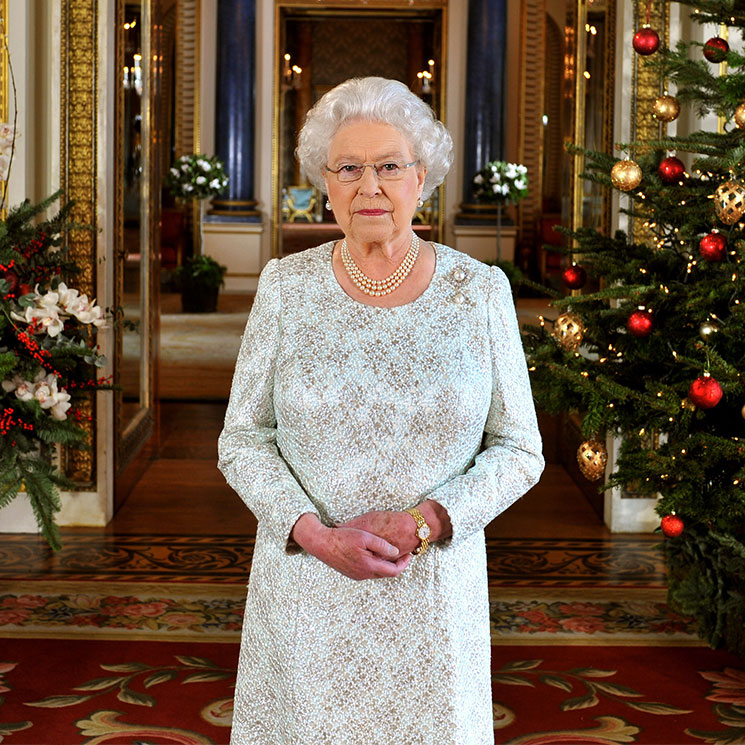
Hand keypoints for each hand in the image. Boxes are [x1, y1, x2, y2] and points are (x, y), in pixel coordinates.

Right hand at [291, 513, 411, 580]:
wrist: (321, 543)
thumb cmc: (342, 537)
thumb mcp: (365, 536)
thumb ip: (382, 545)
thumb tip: (396, 553)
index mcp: (369, 566)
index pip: (393, 571)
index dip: (404, 564)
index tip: (409, 554)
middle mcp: (363, 574)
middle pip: (386, 573)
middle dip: (396, 564)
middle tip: (402, 553)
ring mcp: (356, 575)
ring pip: (376, 573)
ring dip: (385, 564)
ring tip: (389, 552)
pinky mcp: (350, 573)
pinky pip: (368, 571)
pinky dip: (375, 564)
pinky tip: (374, 553)